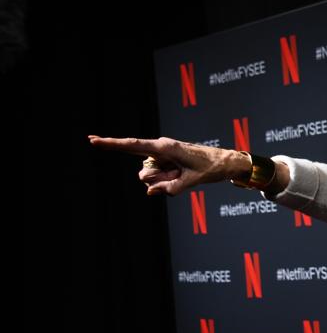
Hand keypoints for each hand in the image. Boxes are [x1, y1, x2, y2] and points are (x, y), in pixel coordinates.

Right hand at [88, 135, 244, 195]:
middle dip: (158, 181)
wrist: (226, 162)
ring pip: (150, 178)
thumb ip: (170, 188)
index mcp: (165, 147)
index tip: (93, 140)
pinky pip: (159, 179)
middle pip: (144, 173)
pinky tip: (183, 176)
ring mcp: (163, 157)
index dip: (111, 144)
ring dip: (165, 182)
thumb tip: (150, 192)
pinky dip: (169, 182)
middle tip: (181, 177)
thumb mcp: (192, 181)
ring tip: (184, 175)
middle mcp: (161, 149)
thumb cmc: (211, 167)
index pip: (132, 145)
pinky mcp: (167, 163)